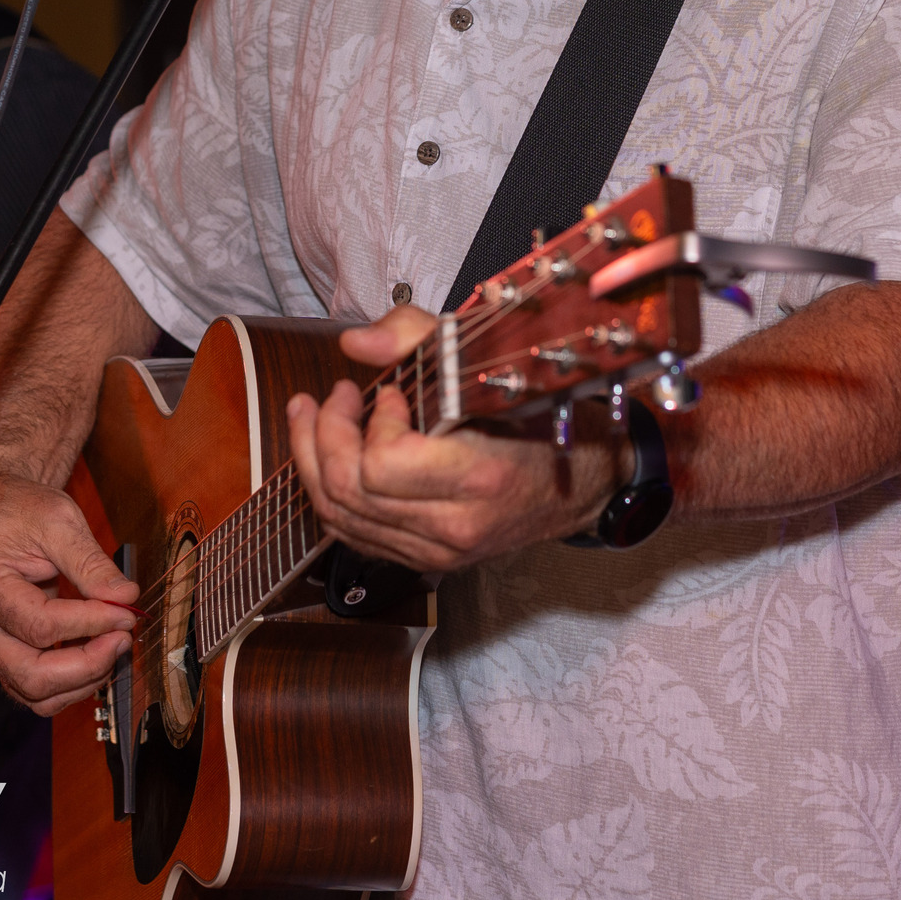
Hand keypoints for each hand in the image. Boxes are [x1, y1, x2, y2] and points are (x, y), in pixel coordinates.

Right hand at [0, 473, 139, 715]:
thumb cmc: (17, 508)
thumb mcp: (58, 520)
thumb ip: (91, 563)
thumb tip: (125, 598)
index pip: (41, 626)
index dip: (90, 624)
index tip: (125, 612)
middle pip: (30, 674)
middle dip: (87, 666)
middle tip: (122, 640)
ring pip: (32, 691)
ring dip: (80, 680)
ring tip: (113, 647)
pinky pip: (32, 687)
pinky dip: (68, 682)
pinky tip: (95, 655)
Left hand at [285, 305, 619, 573]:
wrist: (586, 483)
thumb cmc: (545, 418)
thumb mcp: (494, 363)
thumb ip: (419, 340)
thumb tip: (356, 342)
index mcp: (481, 477)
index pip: (384, 465)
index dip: (371, 422)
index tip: (388, 391)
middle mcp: (455, 525)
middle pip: (349, 491)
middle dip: (323, 433)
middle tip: (335, 395)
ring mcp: (438, 551)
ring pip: (341, 517)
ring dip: (314, 458)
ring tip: (315, 415)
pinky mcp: (426, 560)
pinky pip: (354, 535)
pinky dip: (331, 493)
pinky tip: (329, 455)